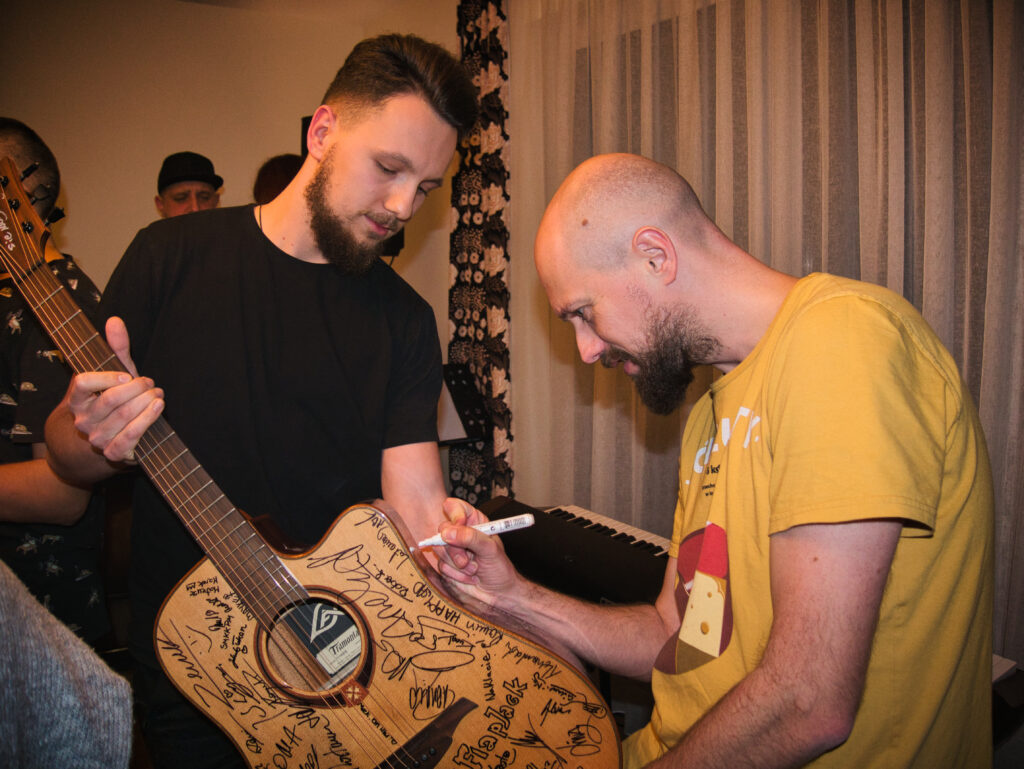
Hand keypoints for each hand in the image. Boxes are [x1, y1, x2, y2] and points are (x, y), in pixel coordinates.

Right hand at [66, 316, 163, 462]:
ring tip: (158, 394)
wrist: (109, 436)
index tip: (128, 374)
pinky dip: (147, 420)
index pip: (83, 383)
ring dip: (147, 402)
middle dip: (138, 388)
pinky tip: (158, 407)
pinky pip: (130, 437)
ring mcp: (97, 438)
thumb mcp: (115, 373)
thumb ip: (116, 348)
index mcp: (77, 399)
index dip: (107, 377)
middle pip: (111, 400)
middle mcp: (83, 420)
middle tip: (151, 383)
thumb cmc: (115, 398)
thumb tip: (115, 320)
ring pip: (124, 417)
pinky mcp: (113, 453)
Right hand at [432, 498, 521, 608]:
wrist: (499, 594)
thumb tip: (448, 533)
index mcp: (474, 522)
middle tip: (467, 559)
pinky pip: (441, 565)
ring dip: (456, 563)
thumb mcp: (490, 549)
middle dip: (454, 548)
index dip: (454, 514)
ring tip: (473, 569)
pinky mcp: (447, 564)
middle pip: (443, 529)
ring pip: (439, 548)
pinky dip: (455, 574)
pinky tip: (468, 577)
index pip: (454, 506)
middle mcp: (461, 533)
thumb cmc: (500, 569)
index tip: (459, 525)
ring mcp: (452, 549)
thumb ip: (470, 537)